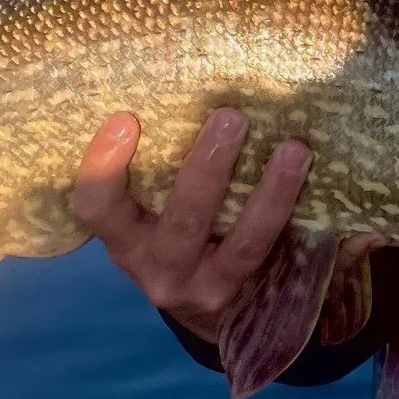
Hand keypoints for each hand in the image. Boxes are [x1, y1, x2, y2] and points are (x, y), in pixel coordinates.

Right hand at [71, 107, 310, 343]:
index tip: (125, 119)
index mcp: (121, 236)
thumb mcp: (145, 209)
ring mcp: (200, 286)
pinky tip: (303, 177)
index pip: (95, 205)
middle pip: (180, 222)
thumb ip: (152, 165)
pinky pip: (268, 253)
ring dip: (269, 194)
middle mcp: (153, 267)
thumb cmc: (168, 229)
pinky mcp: (241, 293)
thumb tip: (170, 89)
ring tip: (293, 149)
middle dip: (207, 169)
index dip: (103, 165)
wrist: (197, 308)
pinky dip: (284, 213)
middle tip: (231, 116)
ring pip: (239, 244)